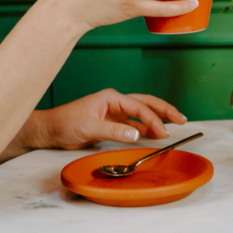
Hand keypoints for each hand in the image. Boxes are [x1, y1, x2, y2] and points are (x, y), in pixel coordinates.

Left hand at [20, 88, 187, 150]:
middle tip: (181, 119)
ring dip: (157, 119)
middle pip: (145, 104)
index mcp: (111, 98)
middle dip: (164, 110)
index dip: (153, 119)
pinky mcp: (112, 124)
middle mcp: (115, 103)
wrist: (51, 131)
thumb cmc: (65, 123)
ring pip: (141, 114)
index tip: (164, 131)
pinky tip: (155, 134)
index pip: (139, 107)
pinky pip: (134, 125)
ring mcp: (114, 113)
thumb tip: (136, 134)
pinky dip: (146, 129)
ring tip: (174, 125)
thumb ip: (113, 131)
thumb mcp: (89, 128)